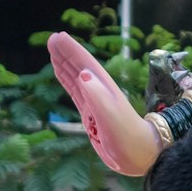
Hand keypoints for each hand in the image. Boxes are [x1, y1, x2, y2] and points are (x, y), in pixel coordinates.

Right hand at [48, 32, 163, 175]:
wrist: (139, 154)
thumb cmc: (126, 136)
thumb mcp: (110, 116)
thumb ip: (97, 96)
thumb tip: (83, 74)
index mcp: (104, 87)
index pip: (85, 63)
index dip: (72, 50)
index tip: (58, 37)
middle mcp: (99, 91)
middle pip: (79, 67)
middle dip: (66, 53)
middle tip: (52, 39)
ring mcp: (95, 101)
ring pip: (76, 78)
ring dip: (65, 65)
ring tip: (53, 53)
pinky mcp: (91, 114)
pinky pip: (76, 93)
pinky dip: (67, 82)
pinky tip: (63, 77)